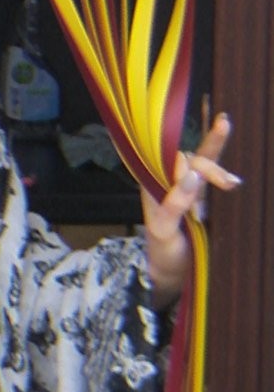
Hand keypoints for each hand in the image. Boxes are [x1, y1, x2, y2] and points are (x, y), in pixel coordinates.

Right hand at [140, 113, 239, 305]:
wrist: (168, 270)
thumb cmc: (188, 239)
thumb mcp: (203, 212)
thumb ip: (207, 191)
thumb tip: (232, 176)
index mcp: (180, 181)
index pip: (199, 155)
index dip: (213, 139)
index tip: (225, 121)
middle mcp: (166, 185)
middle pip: (189, 161)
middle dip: (212, 165)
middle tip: (232, 182)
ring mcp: (159, 203)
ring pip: (180, 175)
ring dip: (203, 174)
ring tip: (228, 183)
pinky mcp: (159, 224)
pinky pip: (170, 205)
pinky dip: (181, 193)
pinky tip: (191, 180)